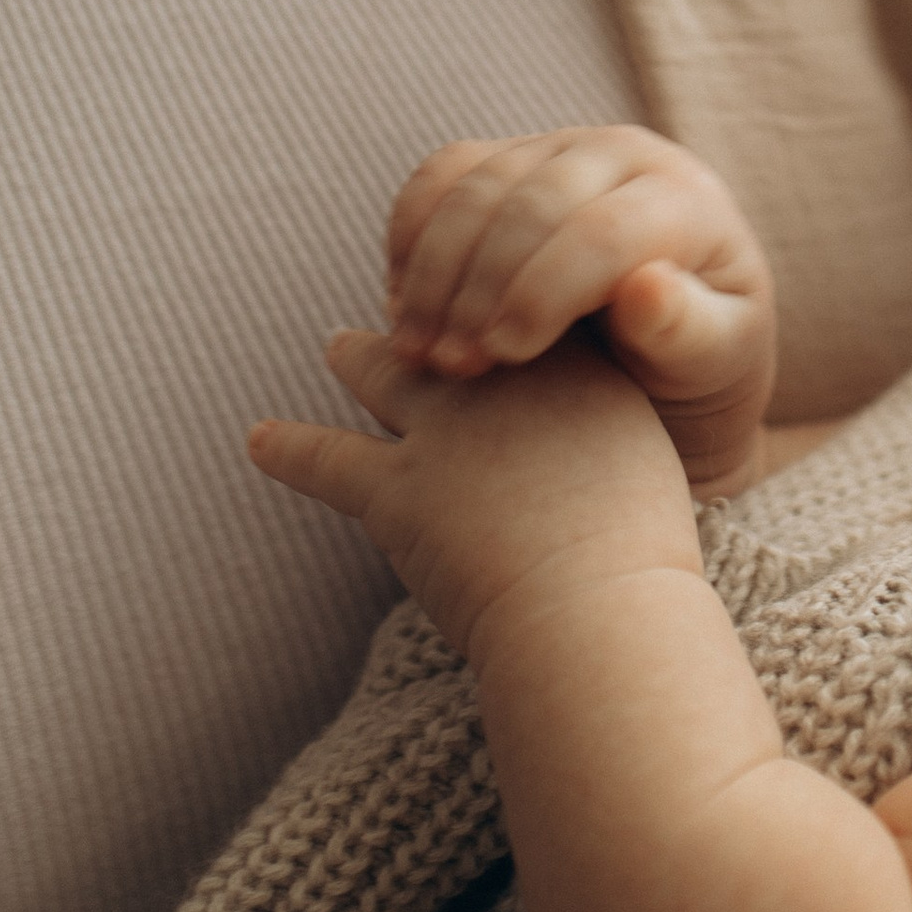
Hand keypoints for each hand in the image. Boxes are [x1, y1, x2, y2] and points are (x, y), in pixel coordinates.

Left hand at [250, 328, 700, 667]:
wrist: (597, 609)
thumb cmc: (639, 561)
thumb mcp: (652, 467)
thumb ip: (611, 430)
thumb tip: (594, 440)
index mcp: (576, 369)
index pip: (520, 311)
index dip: (496, 306)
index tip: (480, 302)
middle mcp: (504, 382)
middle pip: (450, 326)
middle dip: (425, 312)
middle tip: (401, 308)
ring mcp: (443, 431)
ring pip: (384, 372)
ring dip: (357, 356)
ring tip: (337, 347)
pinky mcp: (394, 489)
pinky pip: (325, 458)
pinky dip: (288, 448)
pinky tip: (258, 439)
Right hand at [383, 129, 776, 494]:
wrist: (667, 342)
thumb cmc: (699, 361)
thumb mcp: (716, 361)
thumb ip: (688, 332)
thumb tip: (646, 290)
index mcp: (687, 199)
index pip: (605, 230)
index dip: (545, 288)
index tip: (505, 353)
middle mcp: (621, 155)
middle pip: (531, 201)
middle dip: (480, 285)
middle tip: (451, 364)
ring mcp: (556, 149)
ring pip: (473, 186)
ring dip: (433, 272)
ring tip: (417, 352)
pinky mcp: (503, 162)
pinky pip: (437, 179)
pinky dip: (408, 240)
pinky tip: (403, 309)